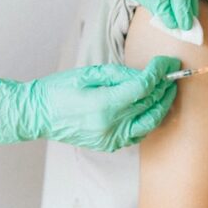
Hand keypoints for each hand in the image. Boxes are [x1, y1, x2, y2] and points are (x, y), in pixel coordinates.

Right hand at [0, 56, 180, 151]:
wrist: (36, 114)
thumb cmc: (56, 90)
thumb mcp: (85, 74)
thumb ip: (117, 74)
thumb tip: (142, 75)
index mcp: (103, 105)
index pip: (143, 87)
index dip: (159, 72)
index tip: (167, 62)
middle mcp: (110, 126)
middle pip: (149, 104)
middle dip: (164, 86)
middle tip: (171, 72)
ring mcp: (110, 139)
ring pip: (149, 123)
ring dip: (161, 105)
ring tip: (166, 90)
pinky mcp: (108, 145)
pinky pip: (138, 134)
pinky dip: (148, 120)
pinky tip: (149, 108)